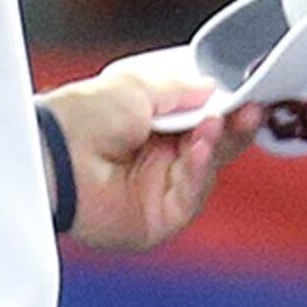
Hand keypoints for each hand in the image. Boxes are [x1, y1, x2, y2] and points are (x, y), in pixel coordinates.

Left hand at [41, 57, 271, 252]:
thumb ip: (180, 88)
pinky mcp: (158, 219)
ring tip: (219, 122)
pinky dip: (198, 168)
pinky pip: (191, 194)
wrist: (52, 157)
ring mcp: (158, 190)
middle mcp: (155, 159)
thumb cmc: (80, 117)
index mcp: (149, 126)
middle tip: (254, 108)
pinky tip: (199, 146)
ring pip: (207, 169)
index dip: (227, 107)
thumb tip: (212, 87)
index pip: (202, 118)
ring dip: (217, 143)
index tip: (251, 92)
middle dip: (234, 126)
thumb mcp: (137, 86)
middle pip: (213, 146)